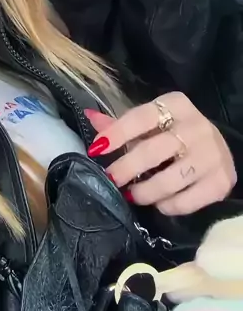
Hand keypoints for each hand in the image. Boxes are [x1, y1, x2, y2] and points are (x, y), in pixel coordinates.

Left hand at [86, 93, 235, 215]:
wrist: (218, 148)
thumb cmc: (176, 132)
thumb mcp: (153, 122)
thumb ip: (122, 124)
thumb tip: (89, 116)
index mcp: (177, 105)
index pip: (142, 117)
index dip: (117, 133)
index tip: (97, 149)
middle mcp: (197, 127)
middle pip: (153, 151)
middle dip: (126, 168)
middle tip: (111, 178)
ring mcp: (212, 156)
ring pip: (169, 180)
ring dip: (144, 191)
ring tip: (133, 194)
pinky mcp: (221, 182)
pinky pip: (186, 201)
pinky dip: (167, 205)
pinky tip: (159, 202)